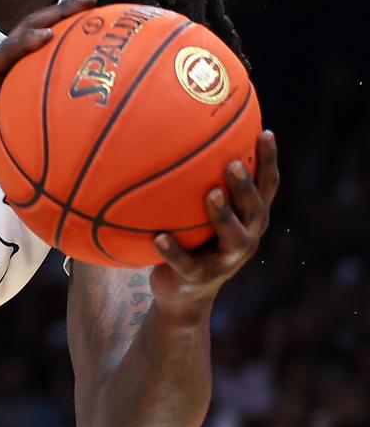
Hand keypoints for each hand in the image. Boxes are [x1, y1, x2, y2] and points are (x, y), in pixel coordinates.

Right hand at [0, 0, 97, 184]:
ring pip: (24, 31)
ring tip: (74, 7)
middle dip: (65, 10)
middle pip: (38, 26)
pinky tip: (45, 35)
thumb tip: (95, 137)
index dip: (71, 27)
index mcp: (21, 72)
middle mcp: (10, 63)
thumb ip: (55, 126)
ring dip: (50, 17)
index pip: (47, 41)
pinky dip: (25, 42)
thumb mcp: (32, 132)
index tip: (100, 16)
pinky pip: (6, 53)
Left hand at [149, 129, 278, 322]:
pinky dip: (172, 250)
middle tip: (233, 163)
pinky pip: (186, 263)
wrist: (182, 293)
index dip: (268, 161)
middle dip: (246, 187)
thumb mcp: (197, 212)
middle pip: (254, 210)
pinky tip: (158, 237)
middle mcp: (244, 238)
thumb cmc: (191, 239)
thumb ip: (197, 183)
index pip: (266, 187)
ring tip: (211, 194)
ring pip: (231, 238)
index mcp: (249, 220)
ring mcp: (224, 261)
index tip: (265, 132)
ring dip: (222, 215)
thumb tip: (177, 134)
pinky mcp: (198, 278)